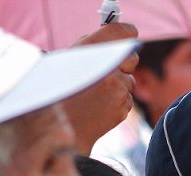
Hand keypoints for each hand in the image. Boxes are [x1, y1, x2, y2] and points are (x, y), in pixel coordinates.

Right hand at [62, 22, 138, 153]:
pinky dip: (118, 101)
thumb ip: (91, 48)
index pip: (119, 32)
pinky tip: (100, 106)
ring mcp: (117, 89)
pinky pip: (127, 97)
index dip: (127, 32)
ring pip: (129, 80)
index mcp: (89, 52)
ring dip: (118, 84)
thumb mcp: (66, 61)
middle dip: (123, 62)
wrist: (58, 128)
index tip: (130, 33)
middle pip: (132, 57)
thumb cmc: (58, 93)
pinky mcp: (123, 107)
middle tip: (108, 69)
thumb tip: (111, 40)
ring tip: (96, 93)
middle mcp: (107, 68)